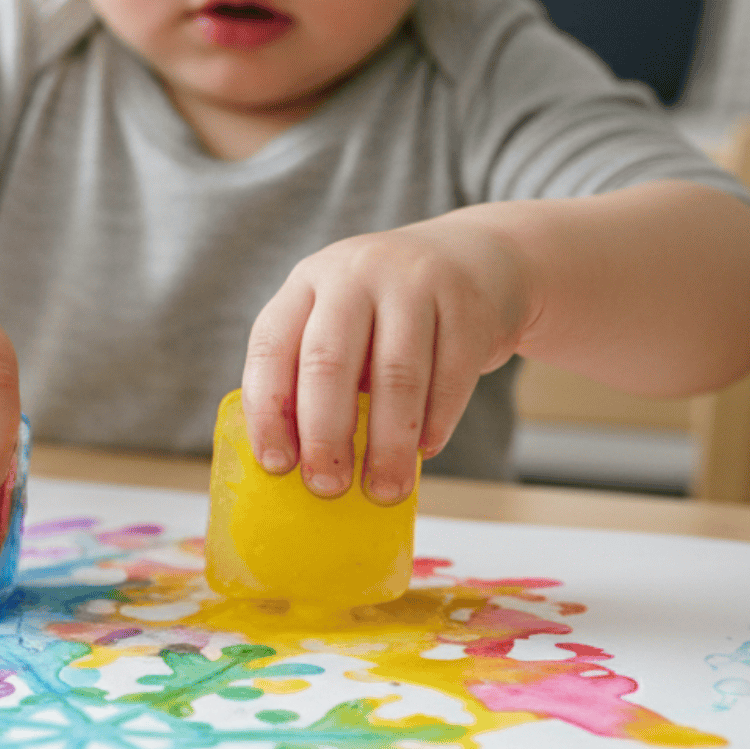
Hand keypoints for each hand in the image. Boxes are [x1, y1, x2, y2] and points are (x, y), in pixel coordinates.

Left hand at [240, 218, 533, 502]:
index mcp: (307, 283)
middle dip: (325, 435)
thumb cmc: (391, 312)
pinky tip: (427, 450)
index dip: (268, 411)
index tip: (277, 466)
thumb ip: (314, 374)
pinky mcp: (468, 305)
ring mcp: (414, 284)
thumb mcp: (342, 321)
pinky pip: (449, 377)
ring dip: (388, 445)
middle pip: (328, 362)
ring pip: (395, 376)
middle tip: (328, 488)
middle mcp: (355, 274)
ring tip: (384, 490)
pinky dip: (436, 422)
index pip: (271, 347)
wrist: (480, 258)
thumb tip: (296, 462)